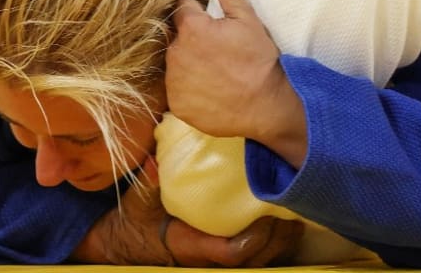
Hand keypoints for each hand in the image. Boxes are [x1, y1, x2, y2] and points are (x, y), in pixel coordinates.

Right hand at [72, 156, 303, 265]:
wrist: (122, 241)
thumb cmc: (132, 219)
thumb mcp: (136, 200)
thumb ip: (148, 181)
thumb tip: (153, 159)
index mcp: (192, 248)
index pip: (234, 252)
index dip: (257, 236)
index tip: (270, 209)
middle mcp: (208, 261)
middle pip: (256, 259)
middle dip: (279, 237)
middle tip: (295, 205)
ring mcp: (215, 262)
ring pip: (260, 261)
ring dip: (281, 240)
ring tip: (298, 213)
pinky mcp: (222, 256)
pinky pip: (256, 257)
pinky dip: (275, 243)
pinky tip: (287, 223)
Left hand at [165, 0, 307, 165]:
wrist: (266, 107)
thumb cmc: (259, 61)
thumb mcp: (248, 21)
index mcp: (191, 29)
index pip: (183, 9)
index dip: (197, 14)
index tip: (211, 24)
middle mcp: (175, 54)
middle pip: (177, 38)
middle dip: (192, 39)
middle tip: (218, 50)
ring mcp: (174, 82)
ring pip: (176, 64)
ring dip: (189, 64)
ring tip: (215, 72)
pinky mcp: (177, 105)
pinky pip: (178, 90)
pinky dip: (189, 89)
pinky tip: (210, 90)